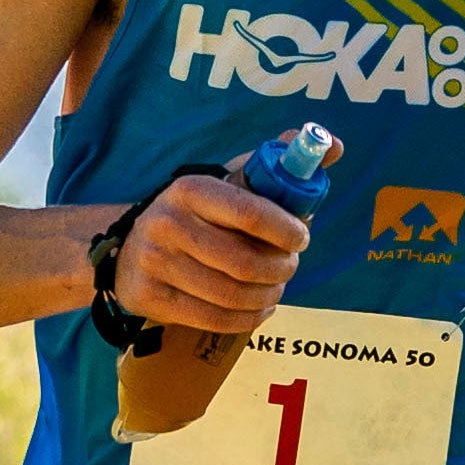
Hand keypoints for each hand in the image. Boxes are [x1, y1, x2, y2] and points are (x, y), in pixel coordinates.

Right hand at [112, 171, 306, 334]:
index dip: (286, 230)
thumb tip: (334, 145)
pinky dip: (247, 319)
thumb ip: (278, 163)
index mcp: (190, 189)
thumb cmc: (196, 217)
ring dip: (268, 296)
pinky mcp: (151, 299)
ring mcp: (156, 264)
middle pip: (245, 262)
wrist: (130, 252)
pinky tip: (258, 309)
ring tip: (276, 289)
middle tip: (290, 267)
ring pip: (232, 295)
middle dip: (281, 270)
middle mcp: (168, 224)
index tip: (301, 238)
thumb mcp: (228, 184)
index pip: (249, 212)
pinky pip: (214, 319)